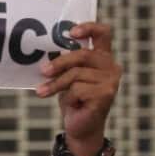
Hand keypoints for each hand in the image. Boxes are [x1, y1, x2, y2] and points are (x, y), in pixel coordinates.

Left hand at [35, 23, 120, 155]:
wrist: (81, 127)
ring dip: (56, 85)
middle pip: (82, 55)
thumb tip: (47, 56)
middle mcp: (111, 66)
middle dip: (59, 63)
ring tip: (43, 92)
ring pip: (76, 74)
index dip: (88, 28)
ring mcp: (111, 81)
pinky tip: (72, 105)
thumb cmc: (75, 99)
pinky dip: (68, 98)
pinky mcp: (106, 94)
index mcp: (103, 57)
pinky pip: (77, 90)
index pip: (103, 33)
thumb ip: (66, 64)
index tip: (71, 32)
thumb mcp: (68, 77)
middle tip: (43, 71)